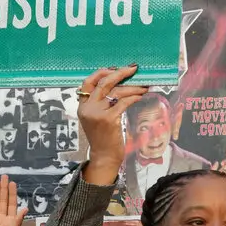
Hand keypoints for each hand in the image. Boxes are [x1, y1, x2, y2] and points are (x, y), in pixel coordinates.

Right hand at [77, 66, 149, 184]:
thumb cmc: (103, 137)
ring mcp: (98, 114)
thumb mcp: (96, 118)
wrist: (104, 156)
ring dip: (132, 87)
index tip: (115, 68)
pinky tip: (140, 96)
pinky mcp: (109, 119)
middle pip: (103, 82)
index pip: (87, 82)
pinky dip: (134, 97)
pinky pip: (124, 102)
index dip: (101, 72)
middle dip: (120, 73)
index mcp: (82, 106)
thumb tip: (118, 83)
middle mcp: (88, 108)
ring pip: (116, 91)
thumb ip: (100, 102)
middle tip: (133, 69)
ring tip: (143, 86)